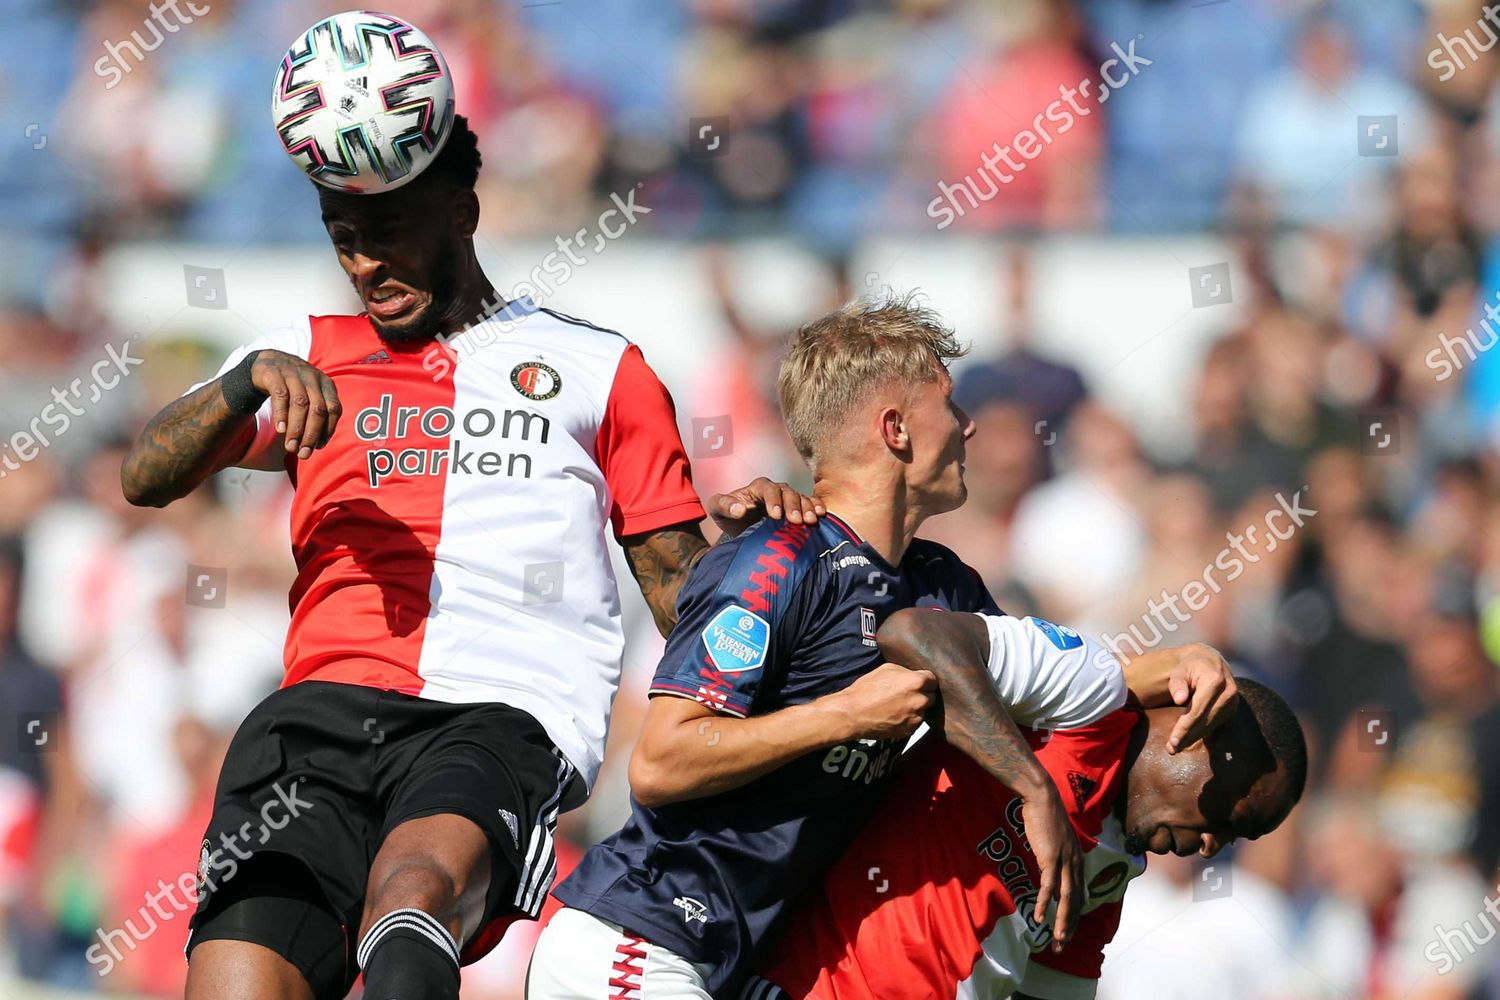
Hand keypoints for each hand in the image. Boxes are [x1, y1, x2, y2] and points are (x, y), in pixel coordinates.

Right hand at [252, 351, 341, 458]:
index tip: (318, 447)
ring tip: (290, 447)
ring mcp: (294, 373)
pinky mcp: (274, 373)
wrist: (267, 363)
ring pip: (300, 403)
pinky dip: (281, 414)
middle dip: (311, 434)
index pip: (334, 409)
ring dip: (296, 428)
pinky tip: (280, 430)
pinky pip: (280, 395)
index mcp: (326, 384)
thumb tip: (314, 446)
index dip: (328, 430)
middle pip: (318, 409)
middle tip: (303, 454)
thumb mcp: (309, 397)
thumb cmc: (292, 387)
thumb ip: (314, 417)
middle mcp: (312, 377)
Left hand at [708, 477, 823, 538]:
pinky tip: (821, 516)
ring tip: (810, 521)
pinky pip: (811, 504)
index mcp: (758, 487)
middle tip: (796, 521)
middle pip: (788, 493)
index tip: (775, 515)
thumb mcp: (718, 509)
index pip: (768, 489)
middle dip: (793, 506)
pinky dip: (816, 507)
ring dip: (807, 508)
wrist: (740, 527)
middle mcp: (776, 490)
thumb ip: (724, 505)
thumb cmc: (729, 515)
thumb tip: (739, 509)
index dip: (773, 500)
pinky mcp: (798, 508)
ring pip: (801, 498)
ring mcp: (789, 499)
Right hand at [823, 663, 935, 741]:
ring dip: (915, 708)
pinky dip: (909, 719)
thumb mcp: (887, 669)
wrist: (854, 714)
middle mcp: (921, 700)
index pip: (933, 679)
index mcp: (917, 682)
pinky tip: (895, 715)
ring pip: (923, 711)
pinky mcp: (910, 731)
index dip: (925, 679)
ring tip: (898, 706)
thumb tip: (912, 675)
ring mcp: (916, 718)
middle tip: (907, 693)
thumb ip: (905, 672)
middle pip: (931, 696)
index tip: (918, 681)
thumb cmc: (867, 689)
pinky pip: (915, 723)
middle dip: (922, 694)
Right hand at [1019, 783, 1083, 951]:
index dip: (1073, 917)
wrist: (1041, 797)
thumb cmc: (1045, 816)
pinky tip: (1039, 917)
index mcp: (1077, 861)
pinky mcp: (1051, 857)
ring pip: (1066, 898)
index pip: (1079, 896)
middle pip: (1075, 902)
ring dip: (1062, 922)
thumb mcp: (1054, 841)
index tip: (1066, 934)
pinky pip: (1048, 886)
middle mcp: (1075, 864)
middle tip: (1061, 947)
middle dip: (1070, 927)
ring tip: (1057, 941)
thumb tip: (1049, 875)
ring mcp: (1064, 861)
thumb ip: (1055, 858)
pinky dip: (1044, 903)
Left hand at [1165, 644, 1238, 753]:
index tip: (1172, 741)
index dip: (1184, 727)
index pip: (1197, 710)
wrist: (1209, 661)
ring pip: (1211, 725)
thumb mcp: (1180, 670)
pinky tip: (1188, 740)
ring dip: (1193, 738)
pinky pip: (1215, 724)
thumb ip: (1177, 683)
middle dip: (1187, 736)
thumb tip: (1179, 699)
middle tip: (1172, 749)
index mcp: (1215, 681)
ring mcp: (1233, 702)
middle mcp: (1228, 692)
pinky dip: (1201, 733)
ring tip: (1176, 748)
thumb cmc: (1190, 666)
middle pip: (1205, 720)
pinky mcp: (1232, 709)